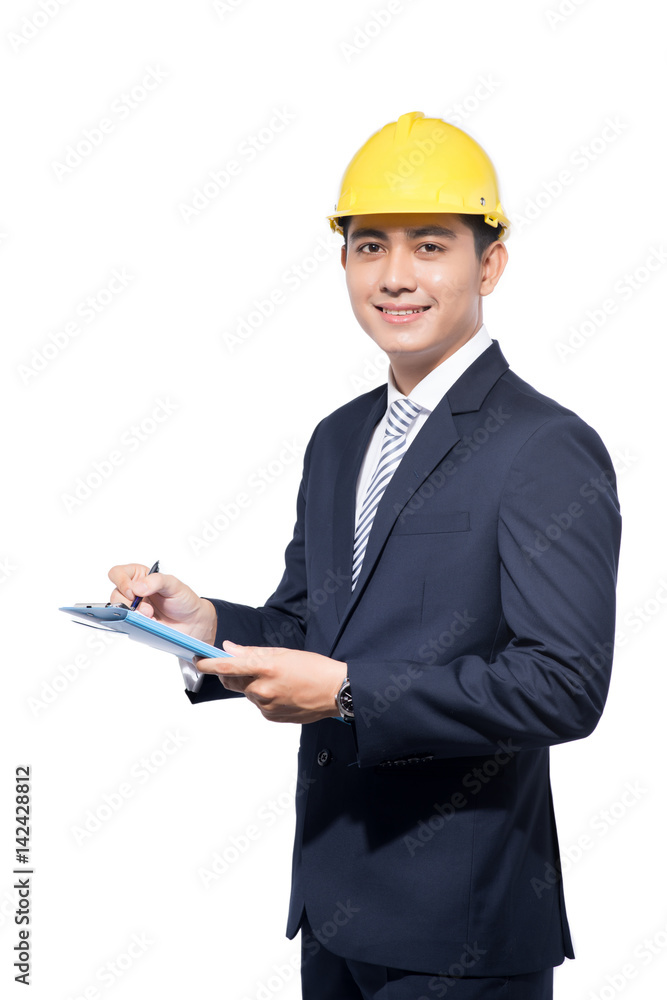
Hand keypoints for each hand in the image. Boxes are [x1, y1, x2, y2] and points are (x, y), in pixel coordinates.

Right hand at [107, 563, 216, 644]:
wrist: (192, 622)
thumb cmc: (184, 600)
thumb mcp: (174, 584)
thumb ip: (156, 581)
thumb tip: (137, 587)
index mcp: (140, 576)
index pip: (117, 573)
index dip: (121, 582)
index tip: (133, 592)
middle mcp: (133, 591)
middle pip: (115, 594)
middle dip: (130, 603)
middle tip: (147, 608)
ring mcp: (133, 608)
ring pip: (119, 611)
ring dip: (134, 615)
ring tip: (150, 615)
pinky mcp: (135, 622)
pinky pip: (126, 624)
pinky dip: (136, 624)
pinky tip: (149, 622)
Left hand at [195, 642, 347, 723]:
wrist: (336, 692)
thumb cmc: (315, 669)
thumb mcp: (283, 653)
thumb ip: (252, 652)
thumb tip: (230, 649)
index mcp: (266, 668)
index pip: (228, 666)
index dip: (210, 664)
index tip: (199, 661)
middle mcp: (263, 689)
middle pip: (233, 681)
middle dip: (232, 673)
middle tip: (245, 665)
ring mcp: (266, 706)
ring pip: (247, 693)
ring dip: (253, 685)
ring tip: (277, 679)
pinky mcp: (271, 717)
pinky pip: (258, 704)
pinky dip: (264, 696)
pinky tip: (282, 691)